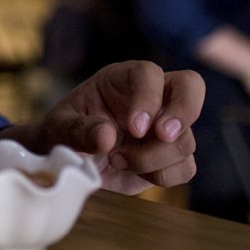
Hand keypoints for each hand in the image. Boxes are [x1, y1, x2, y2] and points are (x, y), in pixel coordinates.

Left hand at [1, 61, 202, 194]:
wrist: (70, 162)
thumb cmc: (63, 132)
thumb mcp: (59, 128)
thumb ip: (78, 130)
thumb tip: (106, 137)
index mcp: (122, 79)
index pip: (148, 74)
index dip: (148, 98)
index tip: (134, 128)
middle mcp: (151, 96)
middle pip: (191, 86)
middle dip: (182, 113)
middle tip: (161, 136)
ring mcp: (165, 126)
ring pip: (185, 138)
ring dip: (154, 157)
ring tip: (117, 160)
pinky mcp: (172, 156)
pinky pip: (186, 167)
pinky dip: (162, 175)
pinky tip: (133, 171)